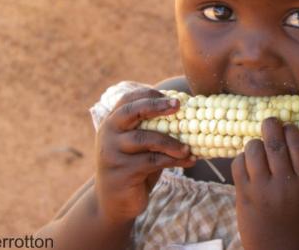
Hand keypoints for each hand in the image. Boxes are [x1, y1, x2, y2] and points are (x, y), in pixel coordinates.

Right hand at [94, 87, 196, 223]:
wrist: (115, 202)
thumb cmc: (135, 166)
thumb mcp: (141, 144)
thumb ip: (153, 128)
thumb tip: (189, 112)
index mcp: (112, 122)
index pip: (128, 99)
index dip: (150, 95)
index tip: (174, 98)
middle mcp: (108, 134)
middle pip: (130, 112)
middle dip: (155, 106)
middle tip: (178, 105)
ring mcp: (112, 153)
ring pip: (145, 139)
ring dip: (171, 142)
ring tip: (189, 147)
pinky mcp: (122, 173)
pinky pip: (152, 162)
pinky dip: (174, 160)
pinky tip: (189, 160)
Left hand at [232, 118, 298, 249]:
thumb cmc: (296, 222)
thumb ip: (298, 170)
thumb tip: (287, 139)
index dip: (292, 131)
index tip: (288, 126)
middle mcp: (284, 184)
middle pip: (275, 143)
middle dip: (271, 126)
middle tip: (270, 121)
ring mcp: (262, 189)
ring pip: (254, 149)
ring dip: (255, 143)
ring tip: (257, 147)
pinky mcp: (243, 195)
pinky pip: (238, 164)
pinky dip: (242, 158)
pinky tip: (246, 163)